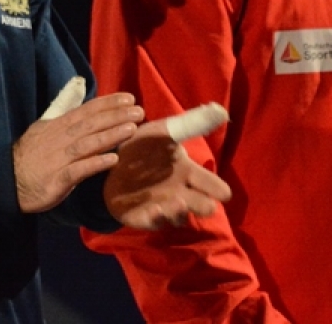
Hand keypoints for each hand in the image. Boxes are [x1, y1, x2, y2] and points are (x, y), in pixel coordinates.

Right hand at [13, 93, 142, 213]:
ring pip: (88, 144)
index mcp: (58, 126)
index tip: (128, 97)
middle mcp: (60, 139)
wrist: (7, 180)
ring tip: (132, 129)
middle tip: (138, 110)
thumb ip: (63, 115)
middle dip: (116, 116)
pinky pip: (79, 170)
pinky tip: (113, 160)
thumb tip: (78, 97)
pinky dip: (95, 164)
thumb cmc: (30, 156)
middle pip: (91, 124)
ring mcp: (59, 158)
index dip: (108, 103)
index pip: (86, 110)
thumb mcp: (44, 128)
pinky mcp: (58, 179)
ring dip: (110, 136)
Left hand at [104, 117, 232, 229]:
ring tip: (177, 201)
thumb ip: (190, 124)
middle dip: (204, 206)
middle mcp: (180, 193)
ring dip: (179, 211)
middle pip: (203, 207)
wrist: (110, 161)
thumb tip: (221, 110)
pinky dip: (155, 217)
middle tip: (204, 202)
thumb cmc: (143, 147)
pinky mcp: (143, 216)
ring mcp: (162, 207)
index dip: (220, 191)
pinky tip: (153, 208)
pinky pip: (153, 223)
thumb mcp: (164, 131)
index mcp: (188, 173)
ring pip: (179, 217)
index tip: (220, 191)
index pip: (215, 187)